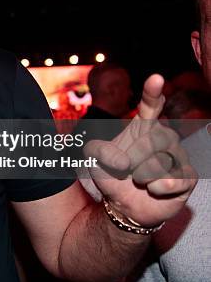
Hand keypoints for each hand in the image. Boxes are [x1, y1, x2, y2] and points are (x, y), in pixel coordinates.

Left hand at [85, 74, 197, 226]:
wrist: (123, 203)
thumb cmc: (111, 174)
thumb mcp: (94, 159)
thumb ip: (96, 151)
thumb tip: (120, 161)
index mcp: (143, 127)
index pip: (150, 105)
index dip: (152, 92)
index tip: (155, 78)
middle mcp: (164, 136)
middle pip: (151, 140)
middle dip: (131, 159)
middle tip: (126, 170)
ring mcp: (179, 156)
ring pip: (160, 163)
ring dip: (142, 176)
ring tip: (140, 180)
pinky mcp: (188, 177)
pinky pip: (173, 180)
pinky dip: (157, 189)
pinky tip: (154, 190)